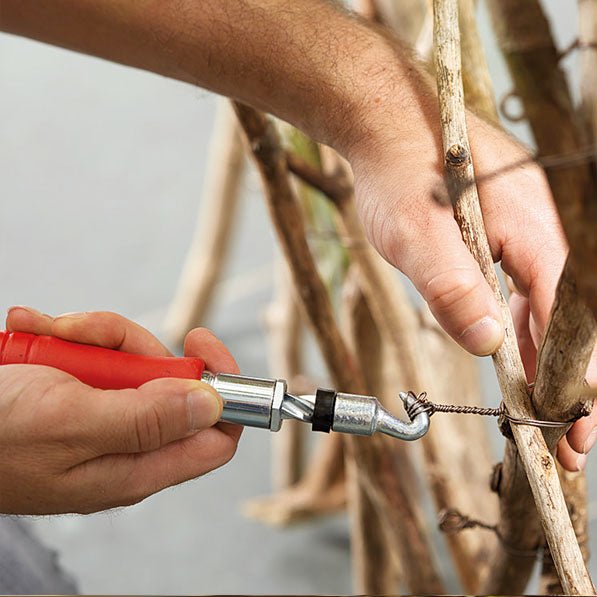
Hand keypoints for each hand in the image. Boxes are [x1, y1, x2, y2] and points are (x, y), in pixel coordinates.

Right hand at [0, 306, 240, 514]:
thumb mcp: (72, 421)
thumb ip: (147, 419)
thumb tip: (213, 405)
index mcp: (137, 465)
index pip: (216, 435)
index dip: (222, 389)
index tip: (200, 343)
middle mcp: (127, 443)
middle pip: (172, 381)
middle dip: (133, 346)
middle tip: (89, 338)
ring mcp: (103, 416)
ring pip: (132, 359)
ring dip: (92, 337)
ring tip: (46, 334)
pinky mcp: (80, 394)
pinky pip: (97, 352)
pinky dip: (66, 334)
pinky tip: (33, 331)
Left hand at [349, 107, 595, 471]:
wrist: (385, 122)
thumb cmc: (398, 171)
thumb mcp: (414, 235)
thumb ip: (450, 287)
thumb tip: (485, 343)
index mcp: (532, 229)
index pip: (568, 316)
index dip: (572, 375)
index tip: (573, 424)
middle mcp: (540, 228)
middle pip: (567, 317)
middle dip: (569, 380)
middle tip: (567, 440)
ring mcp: (523, 229)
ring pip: (547, 305)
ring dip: (547, 357)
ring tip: (546, 410)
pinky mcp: (502, 232)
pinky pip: (524, 287)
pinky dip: (523, 326)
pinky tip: (517, 354)